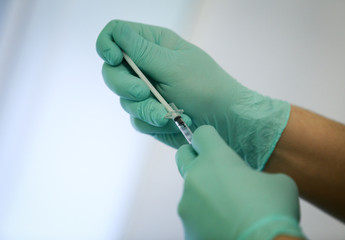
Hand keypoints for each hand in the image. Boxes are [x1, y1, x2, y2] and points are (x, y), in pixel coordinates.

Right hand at [96, 20, 289, 169]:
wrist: (224, 121)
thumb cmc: (206, 87)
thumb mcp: (173, 66)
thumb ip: (141, 51)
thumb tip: (115, 32)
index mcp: (154, 45)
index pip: (116, 35)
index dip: (107, 45)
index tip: (114, 58)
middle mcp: (147, 67)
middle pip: (112, 71)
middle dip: (125, 85)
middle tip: (143, 92)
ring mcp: (147, 92)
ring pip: (125, 100)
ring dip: (146, 109)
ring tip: (168, 114)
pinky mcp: (150, 114)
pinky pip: (137, 120)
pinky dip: (154, 123)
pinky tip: (174, 122)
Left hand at [176, 125, 304, 239]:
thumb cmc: (272, 211)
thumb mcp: (277, 181)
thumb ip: (254, 174)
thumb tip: (250, 184)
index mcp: (216, 159)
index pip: (202, 134)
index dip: (210, 138)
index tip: (216, 145)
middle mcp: (195, 177)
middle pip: (183, 156)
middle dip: (195, 158)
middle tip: (214, 171)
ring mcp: (186, 203)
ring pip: (191, 190)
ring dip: (205, 194)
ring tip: (229, 210)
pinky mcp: (186, 227)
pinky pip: (193, 215)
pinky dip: (205, 218)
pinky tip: (224, 226)